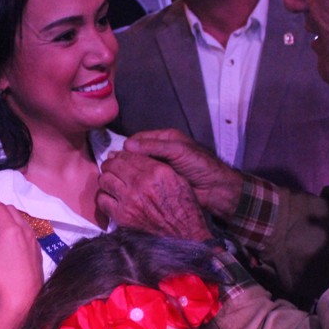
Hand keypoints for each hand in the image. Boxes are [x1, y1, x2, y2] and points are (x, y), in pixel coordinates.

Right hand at [0, 197, 42, 328]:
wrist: (24, 300)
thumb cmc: (1, 279)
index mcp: (12, 230)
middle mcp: (25, 231)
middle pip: (9, 211)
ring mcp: (33, 241)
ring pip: (18, 220)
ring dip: (2, 222)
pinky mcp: (36, 251)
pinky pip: (24, 231)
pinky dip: (11, 230)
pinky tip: (2, 245)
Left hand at [97, 150, 213, 240]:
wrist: (183, 233)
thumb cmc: (182, 206)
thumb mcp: (176, 177)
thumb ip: (155, 164)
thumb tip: (133, 156)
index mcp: (155, 171)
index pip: (128, 155)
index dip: (120, 154)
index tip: (118, 157)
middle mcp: (140, 183)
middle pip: (112, 165)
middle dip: (110, 165)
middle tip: (111, 168)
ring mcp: (129, 200)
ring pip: (104, 180)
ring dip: (106, 179)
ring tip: (111, 182)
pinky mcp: (122, 216)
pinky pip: (102, 200)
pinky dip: (104, 197)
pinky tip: (111, 197)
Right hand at [124, 129, 243, 218]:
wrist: (215, 189)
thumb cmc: (201, 166)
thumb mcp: (177, 151)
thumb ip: (154, 147)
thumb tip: (127, 146)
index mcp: (166, 139)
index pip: (140, 139)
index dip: (127, 146)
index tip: (115, 155)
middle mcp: (162, 151)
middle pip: (137, 153)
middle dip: (126, 160)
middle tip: (112, 168)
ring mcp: (161, 168)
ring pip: (140, 168)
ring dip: (131, 172)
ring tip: (118, 178)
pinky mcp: (161, 182)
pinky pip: (145, 180)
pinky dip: (137, 182)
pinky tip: (129, 187)